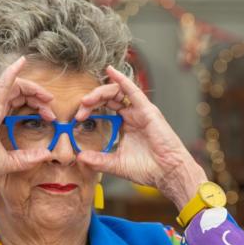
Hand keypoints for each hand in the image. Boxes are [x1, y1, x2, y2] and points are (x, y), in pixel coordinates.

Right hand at [0, 56, 55, 208]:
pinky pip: (1, 85)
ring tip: (44, 95)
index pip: (15, 100)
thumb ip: (28, 158)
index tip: (49, 115)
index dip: (33, 103)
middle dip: (36, 94)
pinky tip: (20, 62)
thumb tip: (46, 155)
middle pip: (15, 90)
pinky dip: (10, 73)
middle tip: (51, 105)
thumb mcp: (10, 162)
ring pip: (10, 84)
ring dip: (29, 86)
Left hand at [74, 65, 206, 208]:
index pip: (104, 109)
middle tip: (80, 109)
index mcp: (125, 125)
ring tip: (87, 100)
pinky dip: (122, 80)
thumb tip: (80, 157)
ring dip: (100, 93)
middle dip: (92, 101)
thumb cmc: (147, 168)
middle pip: (108, 98)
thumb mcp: (116, 164)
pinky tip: (111, 72)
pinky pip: (133, 91)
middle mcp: (132, 115)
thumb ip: (98, 160)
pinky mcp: (147, 110)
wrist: (166, 173)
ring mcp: (140, 111)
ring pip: (117, 92)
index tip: (77, 118)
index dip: (90, 110)